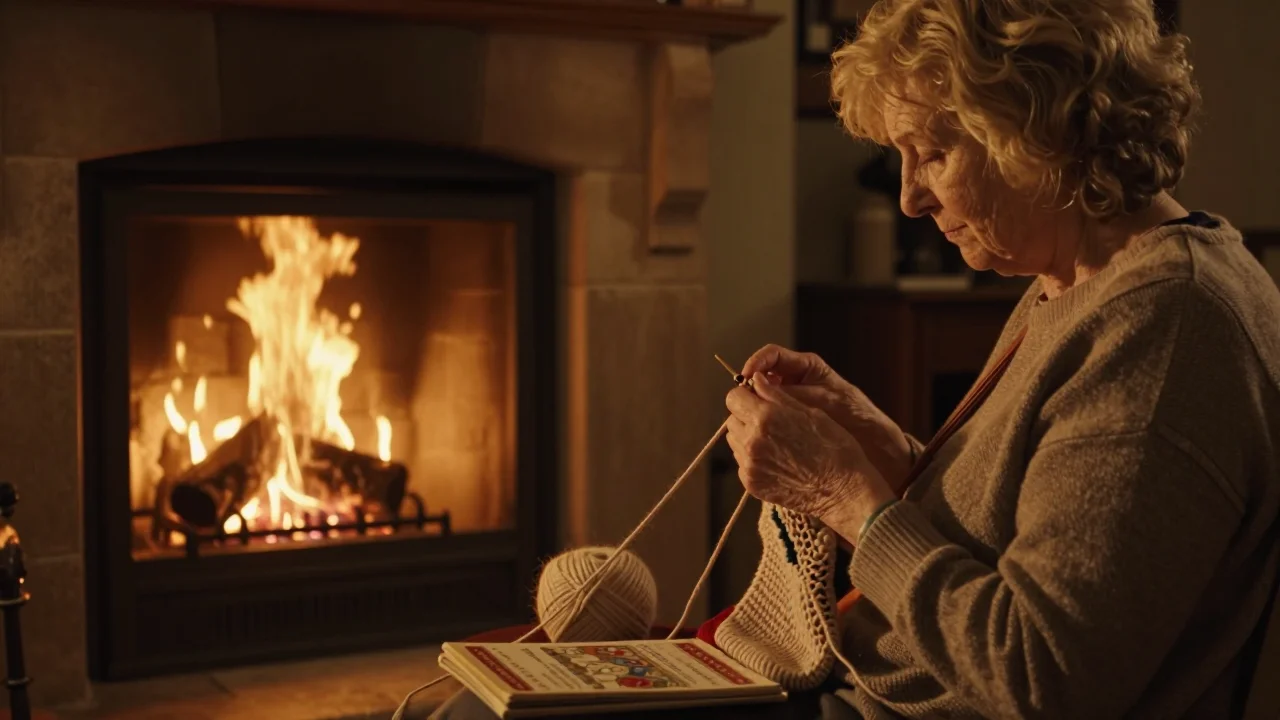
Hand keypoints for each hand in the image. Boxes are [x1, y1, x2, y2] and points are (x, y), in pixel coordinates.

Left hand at [741, 344, 913, 494]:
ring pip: (734, 441)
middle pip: (732, 419)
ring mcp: (749, 465)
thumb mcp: (810, 412)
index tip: (758, 400)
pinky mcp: (751, 483)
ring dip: (747, 436)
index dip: (745, 396)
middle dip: (746, 416)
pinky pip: (742, 462)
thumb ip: (776, 395)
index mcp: (765, 418)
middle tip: (769, 421)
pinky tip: (776, 460)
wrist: (843, 491)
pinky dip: (752, 458)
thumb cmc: (833, 447)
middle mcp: (751, 441)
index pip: (733, 397)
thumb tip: (756, 379)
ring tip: (774, 441)